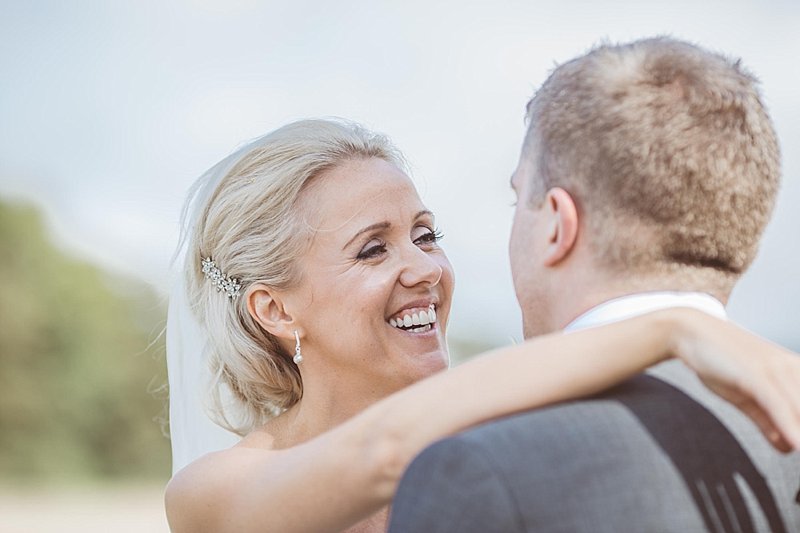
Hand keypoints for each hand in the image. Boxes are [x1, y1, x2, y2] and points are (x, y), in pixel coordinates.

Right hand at [674, 309, 799, 452]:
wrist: (689, 331)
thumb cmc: (718, 360)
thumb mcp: (746, 395)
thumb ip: (768, 421)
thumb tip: (788, 446)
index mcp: (795, 371)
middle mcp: (793, 368)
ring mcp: (776, 370)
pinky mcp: (756, 374)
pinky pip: (779, 406)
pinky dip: (790, 428)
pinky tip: (796, 446)